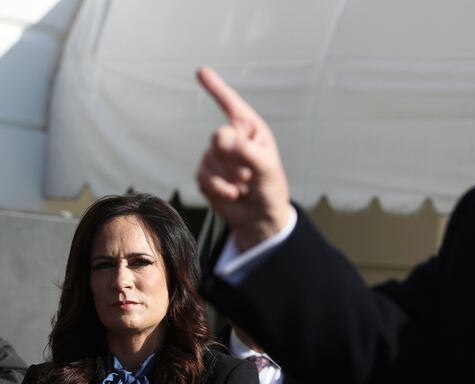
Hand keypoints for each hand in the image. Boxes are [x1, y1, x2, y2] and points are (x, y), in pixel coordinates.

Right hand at [196, 66, 291, 250]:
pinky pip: (203, 176)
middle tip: (249, 176)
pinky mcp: (207, 175)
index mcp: (251, 131)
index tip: (201, 71)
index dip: (216, 88)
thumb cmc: (270, 189)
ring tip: (244, 187)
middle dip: (233, 161)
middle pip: (218, 138)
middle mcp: (233, 139)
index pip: (231, 105)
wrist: (260, 219)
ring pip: (210, 160)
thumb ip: (246, 152)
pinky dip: (218, 188)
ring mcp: (218, 157)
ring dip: (228, 178)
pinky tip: (232, 195)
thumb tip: (221, 138)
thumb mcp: (266, 169)